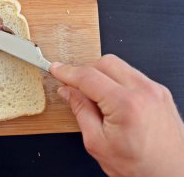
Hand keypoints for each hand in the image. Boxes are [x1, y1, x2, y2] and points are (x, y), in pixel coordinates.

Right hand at [50, 55, 183, 176]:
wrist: (173, 176)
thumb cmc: (141, 168)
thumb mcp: (98, 143)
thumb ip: (80, 111)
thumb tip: (68, 91)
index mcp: (125, 104)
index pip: (88, 77)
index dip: (67, 72)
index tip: (56, 69)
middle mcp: (144, 91)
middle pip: (105, 63)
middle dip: (85, 72)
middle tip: (75, 88)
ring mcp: (155, 90)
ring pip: (119, 66)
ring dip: (102, 76)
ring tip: (97, 99)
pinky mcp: (160, 93)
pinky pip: (132, 76)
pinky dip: (117, 82)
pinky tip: (113, 101)